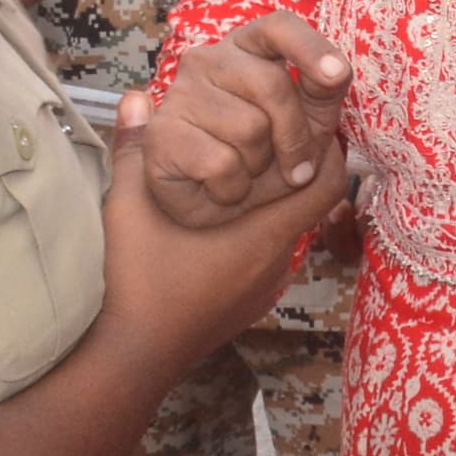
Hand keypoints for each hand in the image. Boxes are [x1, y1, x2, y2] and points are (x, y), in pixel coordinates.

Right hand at [93, 83, 345, 366]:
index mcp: (263, 236)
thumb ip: (134, 149)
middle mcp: (276, 263)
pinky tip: (225, 218)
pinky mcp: (249, 305)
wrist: (132, 358)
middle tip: (277, 138)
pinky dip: (259, 232)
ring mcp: (264, 289)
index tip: (310, 124)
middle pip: (308, 207)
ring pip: (288, 233)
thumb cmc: (136, 283)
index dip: (326, 151)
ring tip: (247, 171)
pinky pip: (269, 257)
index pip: (326, 186)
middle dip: (298, 171)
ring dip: (276, 203)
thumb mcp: (128, 207)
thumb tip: (136, 97)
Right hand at [143, 11, 349, 229]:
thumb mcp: (310, 121)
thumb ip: (324, 92)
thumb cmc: (267, 156)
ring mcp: (179, 94)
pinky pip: (222, 164)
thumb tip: (337, 72)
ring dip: (259, 166)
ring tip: (244, 170)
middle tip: (292, 168)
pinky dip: (232, 188)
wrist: (216, 207)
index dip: (310, 47)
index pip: (279, 26)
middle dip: (295, 137)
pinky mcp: (160, 134)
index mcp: (248, 47)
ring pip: (249, 129)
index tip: (337, 75)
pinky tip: (218, 186)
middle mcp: (208, 60)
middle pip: (274, 85)